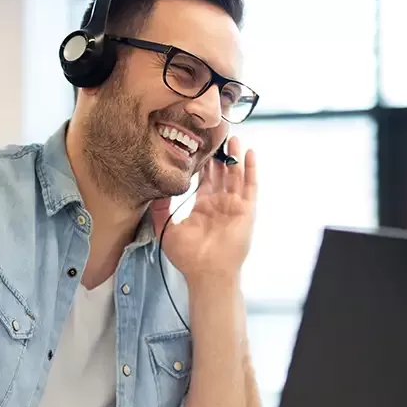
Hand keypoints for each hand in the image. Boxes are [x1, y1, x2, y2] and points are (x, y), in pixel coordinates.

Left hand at [150, 135, 257, 282]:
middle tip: (215, 135)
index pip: (205, 180)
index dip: (203, 163)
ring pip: (236, 176)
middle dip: (219, 155)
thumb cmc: (188, 257)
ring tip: (232, 138)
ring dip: (235, 157)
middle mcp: (220, 205)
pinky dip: (251, 169)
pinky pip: (251, 186)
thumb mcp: (166, 229)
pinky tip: (249, 153)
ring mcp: (234, 206)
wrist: (206, 272)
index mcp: (203, 208)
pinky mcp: (246, 210)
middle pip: (222, 174)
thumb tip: (155, 190)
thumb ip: (160, 209)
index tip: (198, 145)